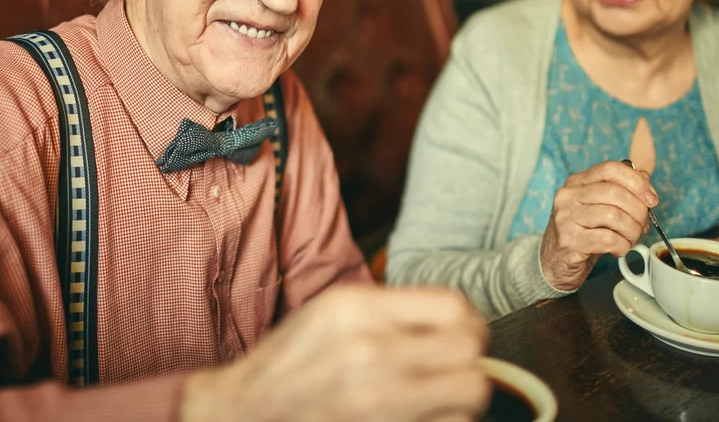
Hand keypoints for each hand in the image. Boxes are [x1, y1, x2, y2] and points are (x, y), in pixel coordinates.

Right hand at [180, 285, 490, 421]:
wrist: (248, 412)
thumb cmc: (290, 361)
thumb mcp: (332, 310)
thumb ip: (391, 308)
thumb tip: (458, 318)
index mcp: (358, 310)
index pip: (454, 308)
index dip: (468, 321)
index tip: (462, 331)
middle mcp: (370, 354)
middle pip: (470, 353)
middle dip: (469, 358)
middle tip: (455, 363)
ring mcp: (378, 403)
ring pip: (469, 398)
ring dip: (460, 395)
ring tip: (438, 392)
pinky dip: (443, 421)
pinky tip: (420, 414)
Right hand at [540, 160, 657, 290]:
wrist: (555, 261)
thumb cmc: (582, 232)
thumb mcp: (599, 207)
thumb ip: (621, 190)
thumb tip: (645, 179)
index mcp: (576, 182)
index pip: (610, 169)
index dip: (637, 181)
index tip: (651, 198)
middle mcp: (568, 196)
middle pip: (615, 192)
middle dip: (639, 211)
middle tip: (642, 225)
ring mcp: (566, 217)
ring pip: (615, 216)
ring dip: (632, 231)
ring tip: (629, 239)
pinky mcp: (569, 240)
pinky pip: (609, 240)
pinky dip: (622, 246)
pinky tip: (617, 249)